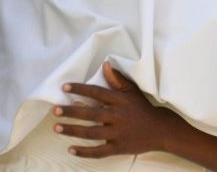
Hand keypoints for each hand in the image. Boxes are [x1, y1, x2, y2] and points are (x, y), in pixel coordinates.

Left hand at [54, 62, 175, 157]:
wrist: (160, 129)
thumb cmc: (142, 108)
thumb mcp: (132, 91)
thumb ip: (117, 79)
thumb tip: (105, 64)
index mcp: (120, 100)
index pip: (97, 93)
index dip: (81, 89)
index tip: (65, 87)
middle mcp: (118, 116)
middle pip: (91, 114)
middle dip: (72, 112)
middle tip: (55, 110)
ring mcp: (118, 133)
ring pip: (92, 133)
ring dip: (73, 130)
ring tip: (56, 127)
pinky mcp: (119, 147)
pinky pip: (99, 151)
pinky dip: (84, 151)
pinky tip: (70, 149)